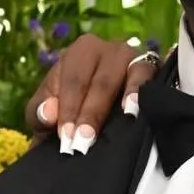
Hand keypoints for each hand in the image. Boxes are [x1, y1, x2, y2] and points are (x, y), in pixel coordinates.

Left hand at [26, 35, 160, 152]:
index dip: (69, 109)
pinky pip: (153, 76)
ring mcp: (135, 58)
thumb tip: (48, 113)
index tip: (66, 138)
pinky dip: (145, 91)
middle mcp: (109, 49)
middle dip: (92, 113)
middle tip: (84, 143)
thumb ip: (38, 113)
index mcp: (80, 52)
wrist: (96, 116)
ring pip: (131, 73)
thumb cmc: (69, 109)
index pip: (74, 80)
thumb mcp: (46, 112)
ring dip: (125, 98)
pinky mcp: (155, 71)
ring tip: (123, 119)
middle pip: (101, 80)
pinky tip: (140, 109)